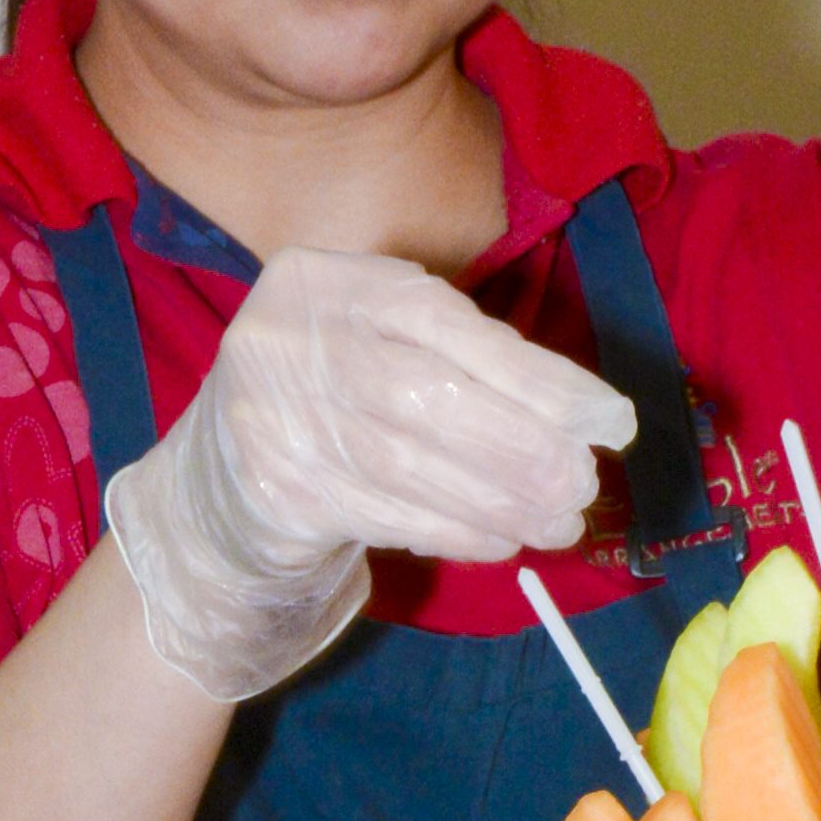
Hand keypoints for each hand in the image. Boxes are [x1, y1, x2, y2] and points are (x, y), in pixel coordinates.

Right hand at [104, 246, 639, 704]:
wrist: (215, 484)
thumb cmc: (329, 398)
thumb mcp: (379, 345)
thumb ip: (461, 359)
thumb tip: (577, 417)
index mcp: (325, 280)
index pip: (442, 324)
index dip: (533, 375)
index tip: (606, 418)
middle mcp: (286, 338)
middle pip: (422, 394)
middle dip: (518, 444)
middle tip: (583, 483)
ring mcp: (269, 417)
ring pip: (405, 462)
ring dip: (495, 498)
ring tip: (557, 522)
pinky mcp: (272, 492)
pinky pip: (381, 514)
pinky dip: (451, 530)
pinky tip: (499, 540)